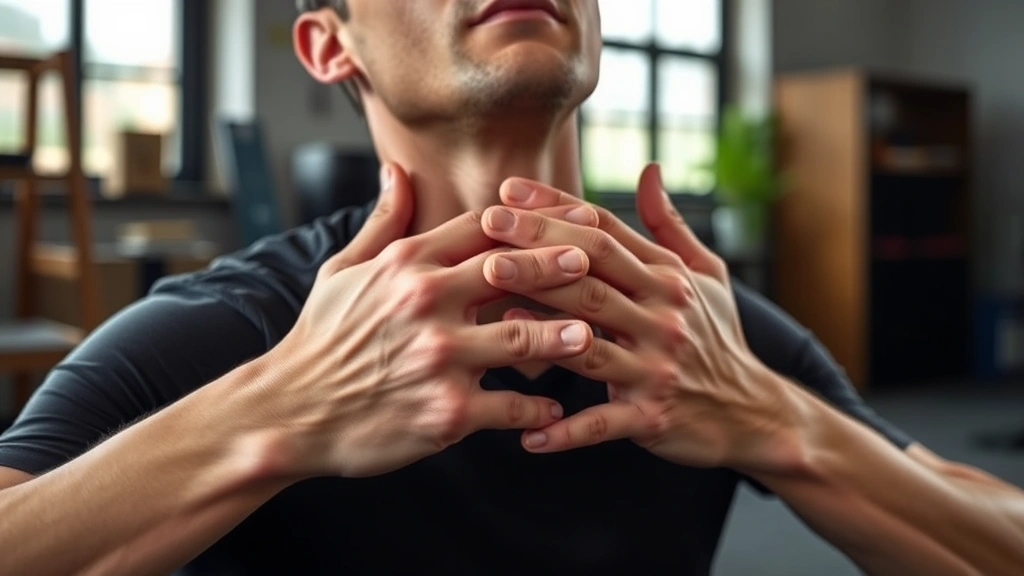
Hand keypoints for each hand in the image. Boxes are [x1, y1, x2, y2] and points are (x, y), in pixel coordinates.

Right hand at [262, 163, 602, 478]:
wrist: (290, 413)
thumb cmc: (320, 340)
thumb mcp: (342, 271)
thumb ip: (382, 222)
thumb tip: (397, 170)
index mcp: (407, 265)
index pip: (484, 228)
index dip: (536, 219)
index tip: (574, 218)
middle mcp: (426, 303)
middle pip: (514, 271)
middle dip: (563, 264)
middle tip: (600, 264)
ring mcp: (440, 358)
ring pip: (524, 337)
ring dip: (564, 337)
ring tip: (591, 337)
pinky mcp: (447, 412)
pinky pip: (510, 407)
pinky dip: (537, 410)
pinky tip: (554, 410)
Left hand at [479, 165, 791, 473]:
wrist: (755, 412)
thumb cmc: (717, 338)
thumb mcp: (705, 275)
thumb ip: (669, 225)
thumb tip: (647, 169)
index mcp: (667, 279)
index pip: (605, 232)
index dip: (555, 208)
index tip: (507, 191)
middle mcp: (662, 317)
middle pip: (589, 276)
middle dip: (535, 250)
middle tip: (486, 228)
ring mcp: (656, 367)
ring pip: (588, 342)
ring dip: (539, 327)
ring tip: (491, 312)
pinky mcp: (651, 416)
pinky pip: (601, 423)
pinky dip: (565, 430)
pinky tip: (527, 433)